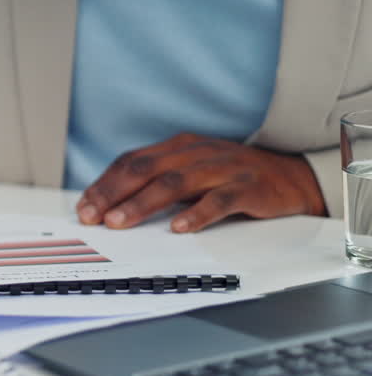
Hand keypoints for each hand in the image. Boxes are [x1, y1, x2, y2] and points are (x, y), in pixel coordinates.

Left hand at [76, 133, 326, 233]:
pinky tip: (179, 228)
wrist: (291, 177)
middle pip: (147, 170)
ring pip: (176, 183)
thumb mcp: (190, 172)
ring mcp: (223, 168)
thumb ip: (156, 182)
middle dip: (114, 193)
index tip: (84, 207)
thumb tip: (112, 205)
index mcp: (178, 147)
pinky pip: (219, 200)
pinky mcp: (248, 187)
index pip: (132, 161)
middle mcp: (197, 153)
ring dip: (143, 203)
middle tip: (92, 216)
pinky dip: (197, 214)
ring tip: (120, 221)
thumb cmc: (230, 177)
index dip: (105, 183)